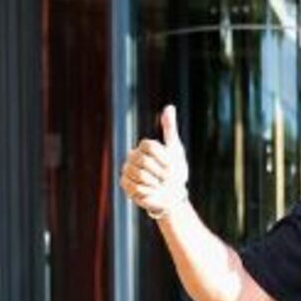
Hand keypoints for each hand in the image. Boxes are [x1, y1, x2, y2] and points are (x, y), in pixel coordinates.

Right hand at [119, 104, 189, 218]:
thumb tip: (169, 107)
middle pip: (144, 161)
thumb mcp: (175, 149)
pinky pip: (137, 188)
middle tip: (167, 178)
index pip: (150, 146)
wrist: (173, 194)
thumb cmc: (175, 171)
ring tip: (160, 185)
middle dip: (161, 172)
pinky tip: (153, 191)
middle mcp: (132, 156)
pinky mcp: (125, 185)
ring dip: (156, 183)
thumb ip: (170, 129)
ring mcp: (127, 170)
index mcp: (144, 146)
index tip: (172, 164)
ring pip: (141, 175)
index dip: (164, 158)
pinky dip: (149, 192)